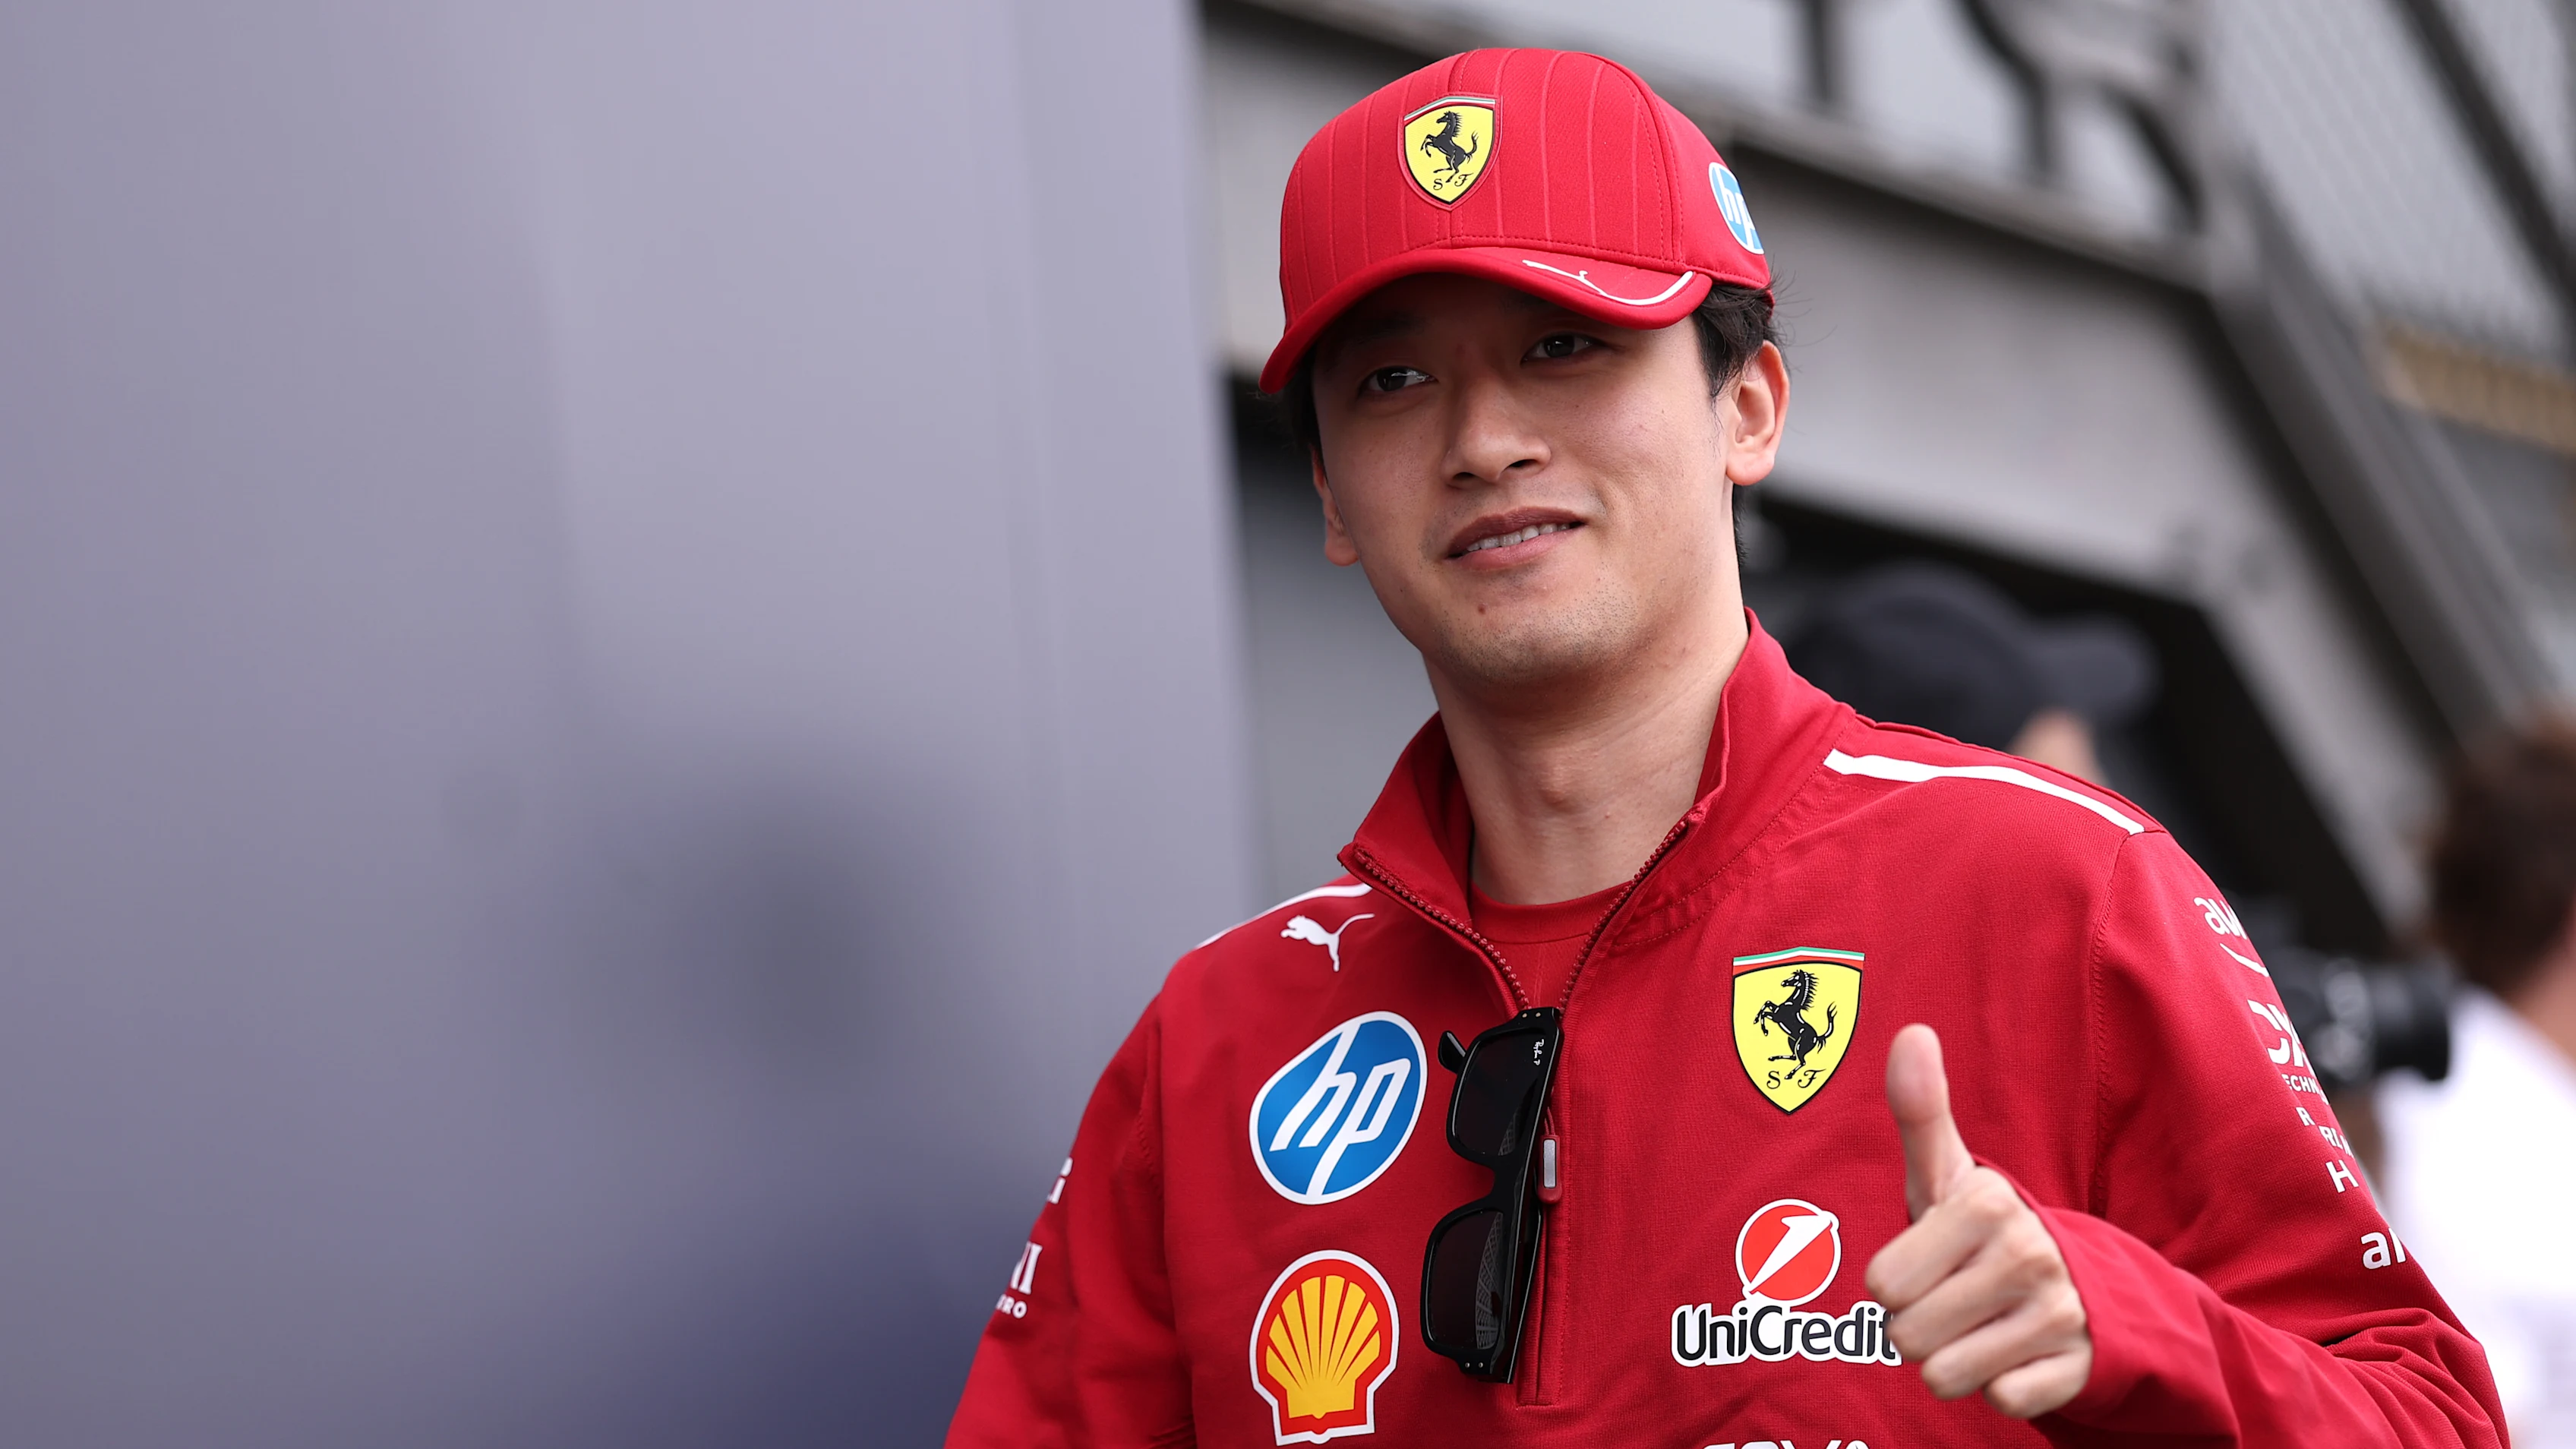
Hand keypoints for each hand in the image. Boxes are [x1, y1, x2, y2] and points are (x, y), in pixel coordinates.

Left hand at [1864, 1024, 2091, 1417]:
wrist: (2083, 1285)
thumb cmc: (1981, 1230)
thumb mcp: (1947, 1174)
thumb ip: (1920, 1111)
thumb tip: (1910, 1032)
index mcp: (1985, 1203)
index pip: (1882, 1285)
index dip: (1894, 1282)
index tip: (1927, 1261)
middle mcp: (2027, 1255)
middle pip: (1907, 1337)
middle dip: (1918, 1328)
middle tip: (1951, 1300)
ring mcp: (2058, 1315)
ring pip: (1948, 1377)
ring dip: (1954, 1362)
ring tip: (1980, 1326)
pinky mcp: (2078, 1368)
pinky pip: (2001, 1402)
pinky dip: (1999, 1388)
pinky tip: (2016, 1354)